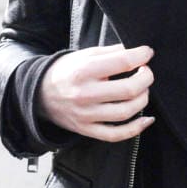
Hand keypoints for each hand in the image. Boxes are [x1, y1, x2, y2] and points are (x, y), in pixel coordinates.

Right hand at [39, 43, 155, 141]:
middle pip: (129, 89)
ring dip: (143, 99)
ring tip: (143, 90)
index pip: (122, 62)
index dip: (141, 56)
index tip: (147, 53)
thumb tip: (137, 53)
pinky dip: (136, 128)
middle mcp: (85, 94)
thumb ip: (110, 53)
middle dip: (146, 78)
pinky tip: (147, 119)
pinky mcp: (87, 130)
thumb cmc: (65, 72)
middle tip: (146, 72)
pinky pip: (116, 134)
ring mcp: (86, 115)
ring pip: (126, 111)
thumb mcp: (83, 55)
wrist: (39, 94)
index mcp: (84, 71)